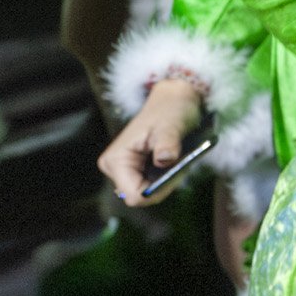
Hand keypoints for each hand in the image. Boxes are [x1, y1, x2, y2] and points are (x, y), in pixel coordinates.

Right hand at [99, 78, 206, 202]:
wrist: (172, 100)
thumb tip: (164, 160)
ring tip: (178, 159)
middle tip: (181, 165)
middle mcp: (114, 168)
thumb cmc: (170, 110)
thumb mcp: (171, 125)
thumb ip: (167, 143)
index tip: (176, 175)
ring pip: (147, 190)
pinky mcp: (134, 169)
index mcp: (116, 160)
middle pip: (141, 195)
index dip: (157, 192)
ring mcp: (124, 169)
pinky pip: (151, 183)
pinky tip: (175, 161)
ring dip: (166, 180)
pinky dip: (165, 176)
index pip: (133, 195)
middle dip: (163, 185)